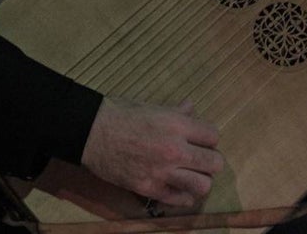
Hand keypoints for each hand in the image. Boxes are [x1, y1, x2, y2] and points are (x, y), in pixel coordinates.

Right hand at [80, 97, 223, 209]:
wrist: (91, 132)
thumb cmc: (120, 114)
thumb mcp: (152, 107)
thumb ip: (176, 112)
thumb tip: (191, 107)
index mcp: (177, 125)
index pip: (214, 136)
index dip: (208, 139)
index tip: (201, 140)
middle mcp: (175, 150)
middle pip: (214, 163)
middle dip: (210, 161)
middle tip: (200, 159)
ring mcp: (163, 172)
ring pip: (203, 185)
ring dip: (200, 180)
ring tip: (191, 175)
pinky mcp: (149, 188)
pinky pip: (179, 199)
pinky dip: (183, 196)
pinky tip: (179, 188)